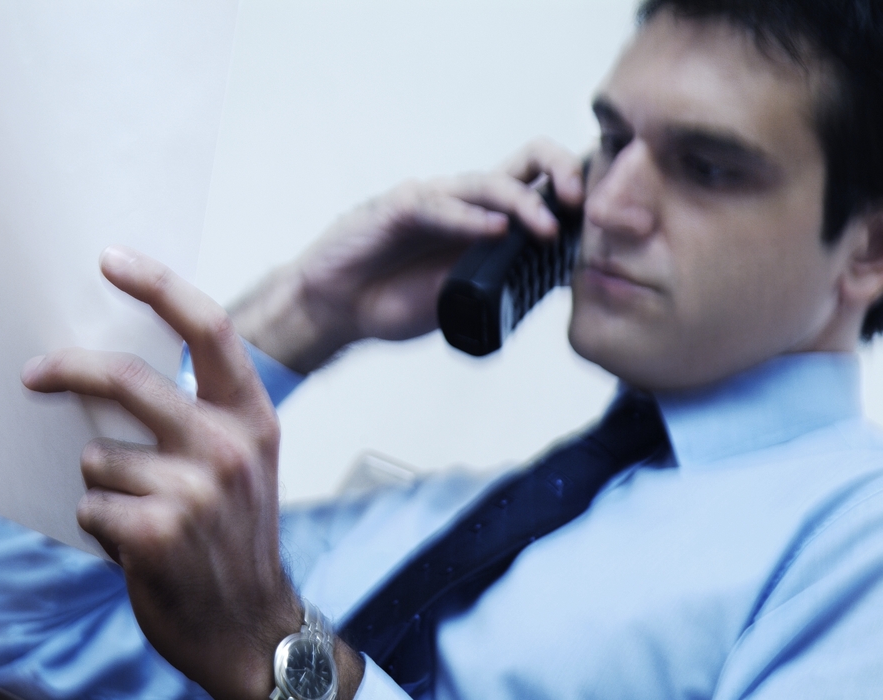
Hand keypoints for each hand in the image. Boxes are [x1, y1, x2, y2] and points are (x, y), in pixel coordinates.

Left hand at [21, 247, 362, 699]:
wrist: (251, 626)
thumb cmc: (235, 538)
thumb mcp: (242, 463)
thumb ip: (199, 415)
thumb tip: (117, 375)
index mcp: (252, 418)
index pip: (209, 329)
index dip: (159, 285)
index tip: (112, 260)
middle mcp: (229, 446)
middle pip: (128, 379)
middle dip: (70, 370)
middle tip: (35, 374)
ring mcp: (196, 490)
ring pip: (99, 457)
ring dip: (102, 486)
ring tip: (138, 515)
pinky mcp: (157, 532)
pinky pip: (91, 506)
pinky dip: (100, 526)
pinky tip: (135, 547)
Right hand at [230, 138, 584, 372]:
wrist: (337, 309)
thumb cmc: (394, 300)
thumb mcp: (462, 297)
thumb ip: (500, 281)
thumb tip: (556, 281)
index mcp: (483, 222)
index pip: (538, 186)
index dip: (572, 190)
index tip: (602, 217)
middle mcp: (463, 203)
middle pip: (524, 163)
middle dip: (563, 170)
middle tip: (584, 202)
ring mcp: (431, 202)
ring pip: (487, 182)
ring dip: (523, 202)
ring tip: (548, 227)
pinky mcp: (396, 209)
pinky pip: (437, 206)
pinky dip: (467, 219)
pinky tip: (492, 230)